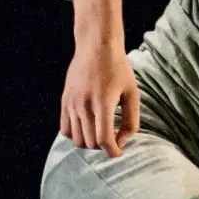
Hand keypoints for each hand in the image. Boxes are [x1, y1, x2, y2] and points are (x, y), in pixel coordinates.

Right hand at [61, 38, 140, 157]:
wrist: (96, 46)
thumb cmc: (118, 69)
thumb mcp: (132, 94)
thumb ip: (131, 121)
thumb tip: (122, 142)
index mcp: (103, 103)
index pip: (104, 139)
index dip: (113, 151)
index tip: (119, 152)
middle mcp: (84, 105)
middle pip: (91, 143)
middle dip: (103, 146)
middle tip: (113, 137)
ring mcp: (72, 103)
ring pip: (77, 139)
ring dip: (90, 143)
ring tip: (101, 132)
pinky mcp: (65, 101)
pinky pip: (65, 129)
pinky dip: (76, 135)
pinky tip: (87, 127)